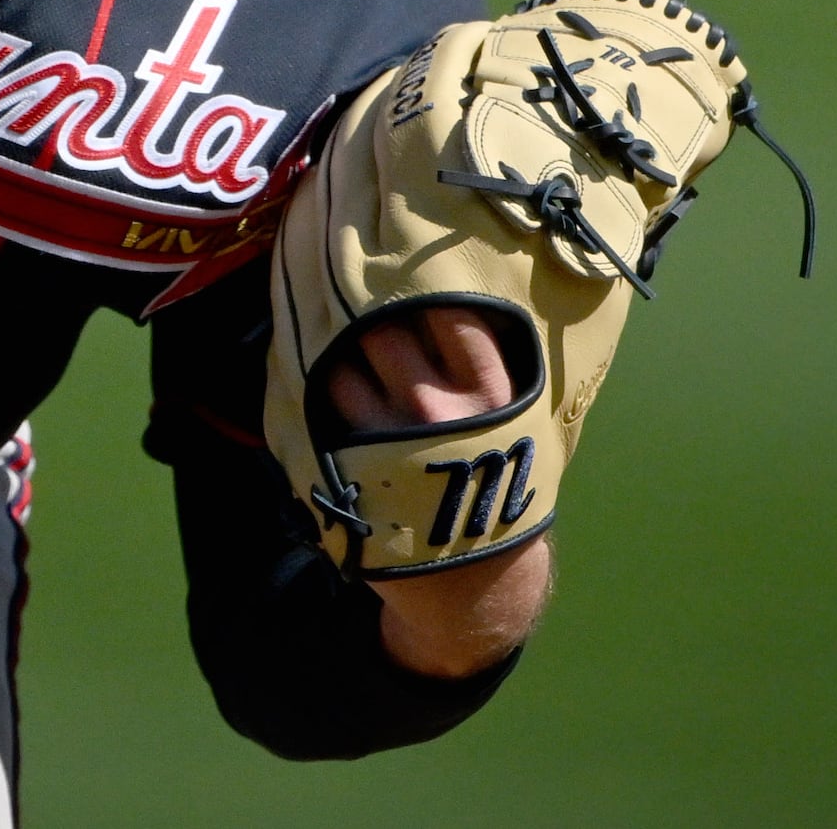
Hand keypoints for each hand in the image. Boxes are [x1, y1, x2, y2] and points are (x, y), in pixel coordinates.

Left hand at [322, 308, 556, 677]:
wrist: (475, 581)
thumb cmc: (500, 484)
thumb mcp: (519, 421)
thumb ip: (487, 358)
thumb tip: (450, 285)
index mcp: (489, 389)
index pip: (443, 305)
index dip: (411, 276)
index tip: (390, 256)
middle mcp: (439, 406)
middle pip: (380, 322)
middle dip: (362, 305)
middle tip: (347, 284)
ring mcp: (389, 435)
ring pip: (341, 357)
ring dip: (333, 344)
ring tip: (335, 337)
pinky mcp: (350, 462)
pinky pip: (320, 399)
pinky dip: (317, 383)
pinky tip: (322, 379)